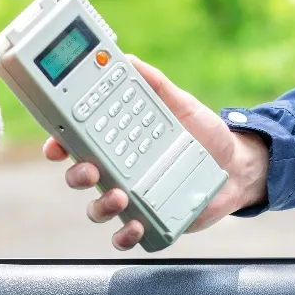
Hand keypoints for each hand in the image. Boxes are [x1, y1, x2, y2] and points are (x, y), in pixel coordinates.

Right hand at [43, 55, 269, 250]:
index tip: (57, 144)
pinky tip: (134, 225)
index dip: (60, 144)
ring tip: (119, 197)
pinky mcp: (150, 219)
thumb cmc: (204, 134)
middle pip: (80, 176)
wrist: (237, 165)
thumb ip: (155, 84)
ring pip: (98, 208)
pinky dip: (124, 235)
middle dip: (77, 175)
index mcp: (119, 142)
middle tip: (92, 170)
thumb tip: (128, 59)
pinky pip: (125, 234)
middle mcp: (119, 171)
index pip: (78, 143)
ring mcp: (132, 197)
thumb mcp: (180, 104)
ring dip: (101, 206)